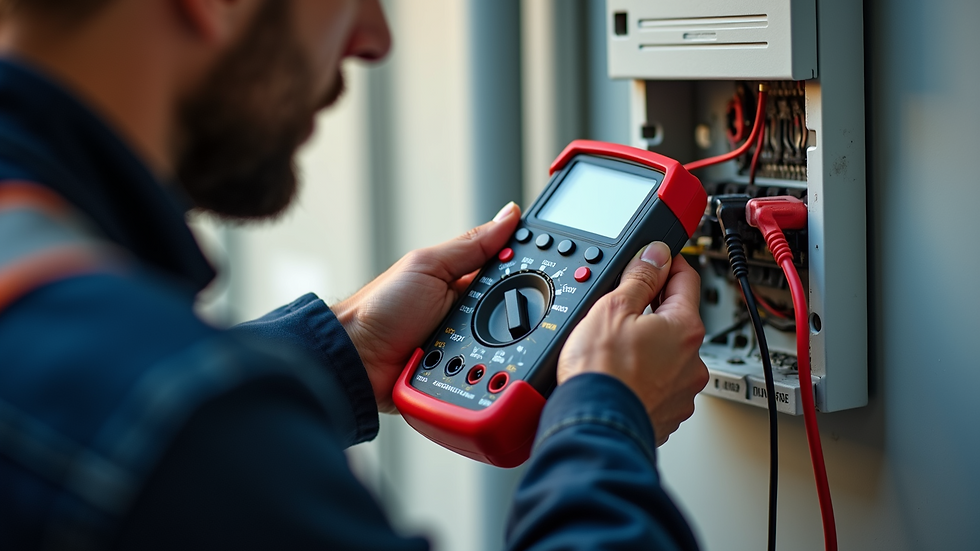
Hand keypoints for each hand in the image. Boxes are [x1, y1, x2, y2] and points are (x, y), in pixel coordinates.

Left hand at [333, 202, 521, 412]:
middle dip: (515, 316)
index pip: (510, 274)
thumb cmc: (379, 308)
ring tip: (477, 345)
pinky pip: (488, 378)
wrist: (355, 360)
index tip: (545, 273)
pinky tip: (482, 371)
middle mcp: (468, 315)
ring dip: (499, 349)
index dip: (527, 273)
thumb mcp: (429, 266)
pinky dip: (488, 375)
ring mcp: (465, 348)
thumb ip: (472, 245)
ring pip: (506, 351)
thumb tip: (509, 215)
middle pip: (513, 315)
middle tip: (497, 317)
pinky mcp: (461, 378)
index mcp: (463, 283)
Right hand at [557, 242, 707, 444]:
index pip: (686, 279)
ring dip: (649, 349)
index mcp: (685, 328)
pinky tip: (621, 377)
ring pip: (668, 356)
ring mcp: (682, 392)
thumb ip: (639, 276)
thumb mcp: (613, 307)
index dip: (668, 264)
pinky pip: (659, 386)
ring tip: (616, 352)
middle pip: (677, 321)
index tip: (656, 260)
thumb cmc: (602, 372)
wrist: (593, 425)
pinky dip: (644, 379)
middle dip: (653, 312)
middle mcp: (693, 362)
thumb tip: (655, 255)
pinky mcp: (667, 415)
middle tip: (622, 312)